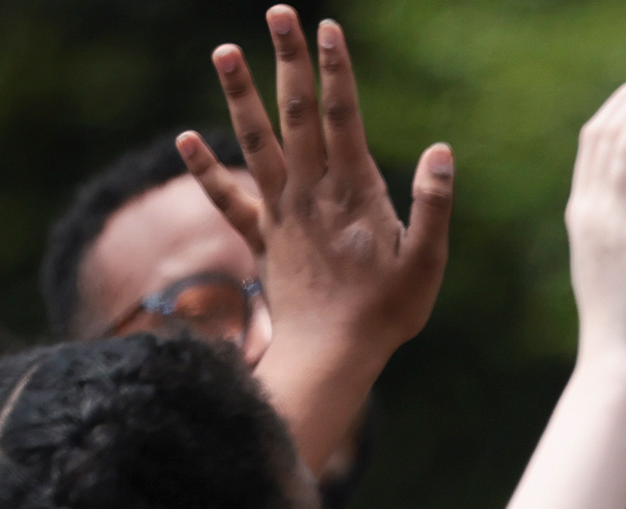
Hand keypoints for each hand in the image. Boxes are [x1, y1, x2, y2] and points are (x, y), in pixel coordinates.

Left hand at [191, 9, 454, 375]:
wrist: (332, 357)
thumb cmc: (387, 313)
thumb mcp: (426, 263)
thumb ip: (432, 206)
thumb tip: (441, 151)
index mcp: (353, 191)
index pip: (342, 117)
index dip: (334, 70)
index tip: (326, 27)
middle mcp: (311, 192)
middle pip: (296, 113)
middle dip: (289, 59)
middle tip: (277, 11)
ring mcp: (281, 213)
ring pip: (256, 142)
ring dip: (239, 94)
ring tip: (223, 49)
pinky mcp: (263, 238)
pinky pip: (228, 199)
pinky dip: (205, 169)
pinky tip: (184, 138)